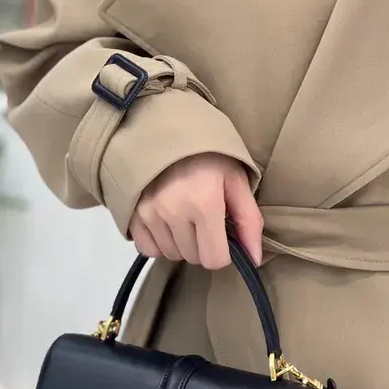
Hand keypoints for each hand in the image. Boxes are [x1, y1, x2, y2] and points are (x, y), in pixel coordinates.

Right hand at [129, 153, 262, 269]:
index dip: (223, 252)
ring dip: (182, 244)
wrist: (165, 128)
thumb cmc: (207, 154)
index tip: (223, 235)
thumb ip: (249, 221)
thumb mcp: (236, 180)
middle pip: (194, 258)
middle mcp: (174, 212)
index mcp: (204, 203)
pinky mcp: (133, 214)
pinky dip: (159, 243)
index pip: (214, 259)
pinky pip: (148, 249)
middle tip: (204, 221)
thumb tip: (255, 259)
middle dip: (203, 246)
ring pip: (172, 255)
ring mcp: (150, 213)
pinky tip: (167, 225)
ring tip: (185, 217)